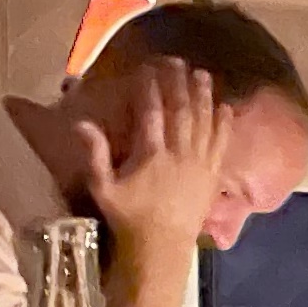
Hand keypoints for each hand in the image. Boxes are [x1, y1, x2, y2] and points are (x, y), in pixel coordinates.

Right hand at [78, 61, 230, 255]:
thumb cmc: (128, 215)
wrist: (162, 245)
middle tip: (177, 61)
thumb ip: (94, 153)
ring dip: (204, 97)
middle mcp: (179, 155)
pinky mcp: (213, 175)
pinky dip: (224, 124)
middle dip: (179, 83)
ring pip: (205, 123)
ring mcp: (200, 164)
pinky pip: (222, 144)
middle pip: (181, 111)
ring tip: (202, 75)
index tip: (147, 68)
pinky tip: (226, 108)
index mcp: (150, 155)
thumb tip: (81, 123)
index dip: (150, 87)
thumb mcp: (103, 186)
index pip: (151, 112)